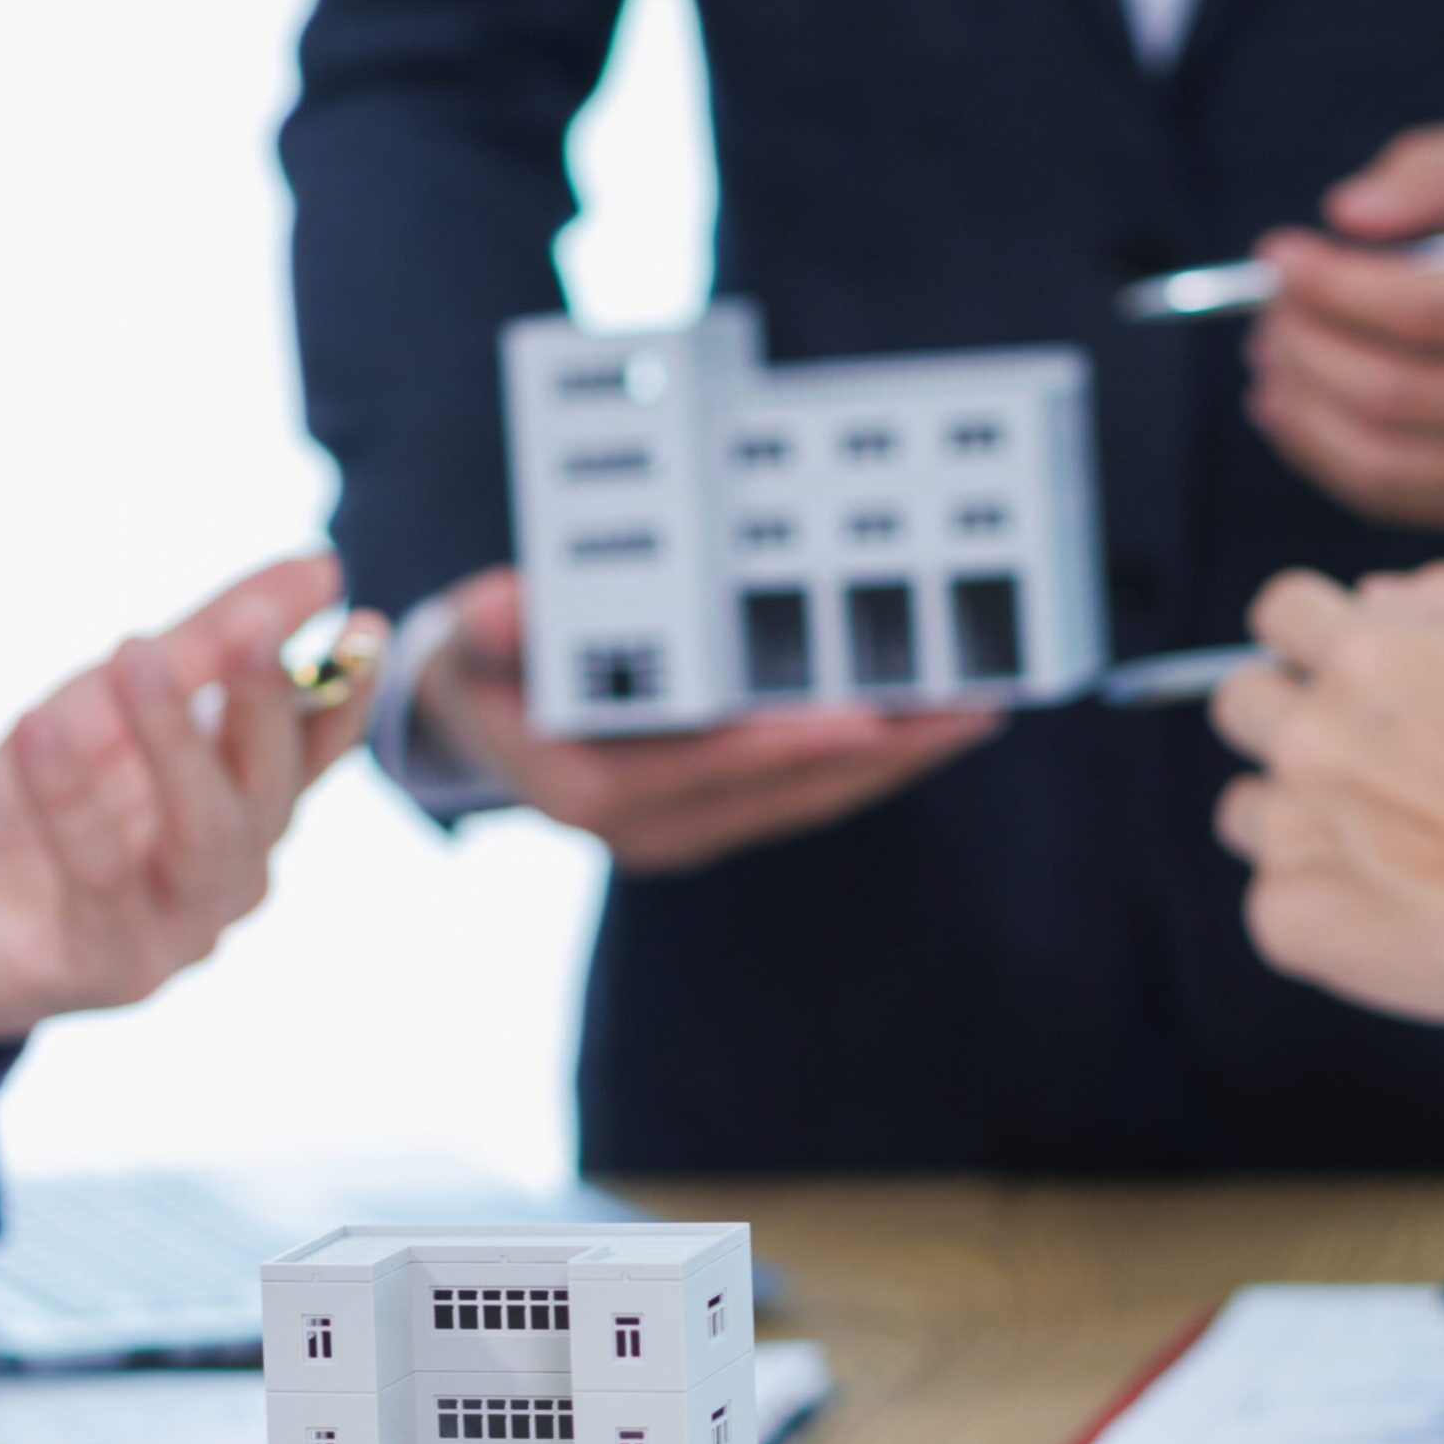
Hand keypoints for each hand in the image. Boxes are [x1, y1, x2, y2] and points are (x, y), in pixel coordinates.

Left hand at [0, 554, 377, 1049]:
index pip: (315, 750)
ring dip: (171, 740)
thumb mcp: (120, 693)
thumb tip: (322, 567)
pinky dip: (68, 797)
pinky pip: (98, 875)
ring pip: (202, 835)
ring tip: (132, 652)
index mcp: (248, 806)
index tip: (365, 625)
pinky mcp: (113, 965)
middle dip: (263, 705)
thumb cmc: (47, 792)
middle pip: (268, 790)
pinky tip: (39, 726)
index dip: (346, 693)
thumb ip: (212, 636)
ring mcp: (183, 927)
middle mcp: (234, 872)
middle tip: (251, 627)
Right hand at [410, 568, 1001, 872]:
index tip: (862, 715)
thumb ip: (490, 624)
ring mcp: (687, 832)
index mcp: (587, 793)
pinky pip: (806, 795)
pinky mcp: (718, 820)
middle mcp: (646, 830)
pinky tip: (923, 726)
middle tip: (967, 708)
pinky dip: (867, 761)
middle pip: (783, 792)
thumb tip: (493, 611)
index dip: (785, 744)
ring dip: (894, 762)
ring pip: (809, 801)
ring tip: (973, 712)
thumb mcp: (470, 639)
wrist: (476, 727)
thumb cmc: (482, 669)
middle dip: (881, 753)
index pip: (702, 769)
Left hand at [1208, 562, 1443, 1022]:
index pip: (1278, 612)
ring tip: (1384, 846)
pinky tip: (1389, 908)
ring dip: (1296, 817)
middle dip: (1286, 718)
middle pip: (1238, 702)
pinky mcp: (1284, 912)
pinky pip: (1272, 895)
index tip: (1332, 665)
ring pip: (1244, 807)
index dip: (1308, 635)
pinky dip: (1318, 901)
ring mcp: (1289, 828)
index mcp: (1364, 658)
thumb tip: (1369, 596)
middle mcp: (1310, 736)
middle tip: (1359, 761)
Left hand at [1245, 115, 1443, 529]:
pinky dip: (1318, 451)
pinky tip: (1293, 403)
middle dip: (1307, 347)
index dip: (1336, 287)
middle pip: (1394, 394)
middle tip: (1268, 308)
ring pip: (1379, 460)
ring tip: (1273, 353)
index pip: (1430, 310)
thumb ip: (1437, 168)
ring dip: (1300, 406)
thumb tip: (1346, 212)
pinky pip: (1387, 495)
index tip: (1277, 258)